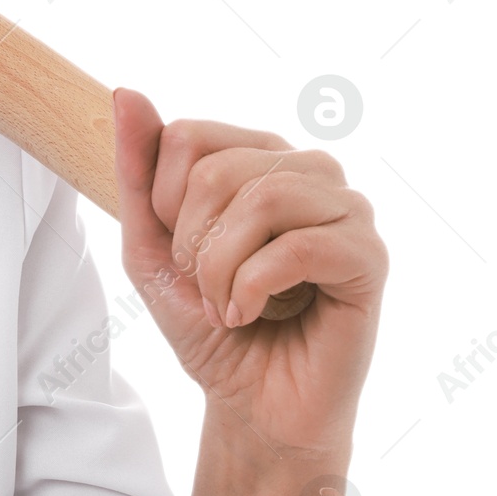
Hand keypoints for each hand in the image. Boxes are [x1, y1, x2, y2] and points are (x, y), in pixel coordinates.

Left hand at [111, 87, 387, 457]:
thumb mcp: (149, 244)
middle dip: (190, 243)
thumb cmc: (206, 320)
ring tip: (227, 303)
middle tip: (205, 287)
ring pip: (262, 198)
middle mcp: (306, 169)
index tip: (179, 251)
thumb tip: (127, 92)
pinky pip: (299, 246)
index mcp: (256, 155)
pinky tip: (253, 314)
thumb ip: (136, 170)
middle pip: (217, 167)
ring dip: (221, 268)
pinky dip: (254, 288)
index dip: (162, 201)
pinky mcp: (369, 256)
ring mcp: (345, 208)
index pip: (186, 134)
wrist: (250, 403)